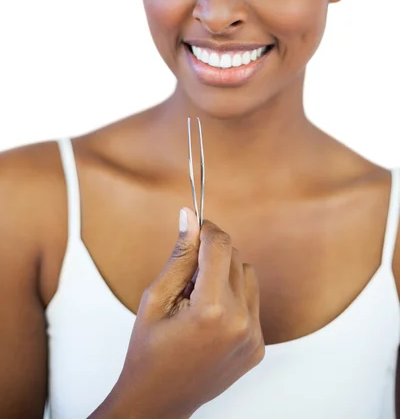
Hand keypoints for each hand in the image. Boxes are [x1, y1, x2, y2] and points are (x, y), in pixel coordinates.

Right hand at [115, 207, 264, 418]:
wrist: (158, 401)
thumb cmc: (148, 350)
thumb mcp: (156, 297)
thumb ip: (179, 255)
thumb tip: (190, 216)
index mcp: (211, 309)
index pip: (220, 245)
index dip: (207, 229)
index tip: (195, 228)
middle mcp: (240, 322)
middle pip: (234, 257)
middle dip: (211, 256)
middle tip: (186, 278)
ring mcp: (253, 337)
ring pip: (247, 276)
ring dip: (225, 276)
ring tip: (199, 299)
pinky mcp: (258, 347)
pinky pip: (252, 302)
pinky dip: (234, 299)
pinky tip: (211, 319)